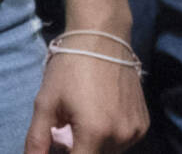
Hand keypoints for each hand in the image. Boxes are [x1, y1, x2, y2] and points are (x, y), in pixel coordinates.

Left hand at [26, 41, 147, 153]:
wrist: (102, 40)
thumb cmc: (69, 68)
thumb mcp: (45, 102)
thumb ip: (37, 139)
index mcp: (94, 133)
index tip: (58, 147)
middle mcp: (120, 137)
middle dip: (78, 151)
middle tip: (65, 133)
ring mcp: (135, 132)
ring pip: (110, 153)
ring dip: (94, 147)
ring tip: (80, 124)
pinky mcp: (144, 125)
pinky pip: (124, 143)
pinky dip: (109, 138)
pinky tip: (99, 118)